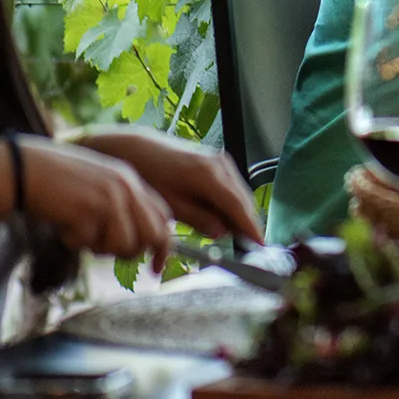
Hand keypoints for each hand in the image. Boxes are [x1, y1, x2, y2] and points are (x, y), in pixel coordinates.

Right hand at [0, 136, 176, 267]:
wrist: (18, 169)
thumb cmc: (53, 181)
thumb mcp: (95, 185)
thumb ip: (119, 207)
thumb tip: (136, 244)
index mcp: (128, 179)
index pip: (162, 217)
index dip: (163, 246)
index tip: (156, 268)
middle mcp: (123, 187)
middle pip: (151, 236)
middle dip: (130, 252)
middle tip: (101, 249)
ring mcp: (106, 198)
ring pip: (122, 246)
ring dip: (97, 247)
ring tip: (76, 229)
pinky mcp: (86, 210)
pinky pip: (88, 244)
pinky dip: (72, 241)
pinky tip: (60, 222)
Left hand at [74, 127, 261, 243]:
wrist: (138, 150)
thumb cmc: (150, 177)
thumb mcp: (171, 205)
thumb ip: (200, 219)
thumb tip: (223, 233)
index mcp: (209, 175)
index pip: (238, 206)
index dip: (251, 227)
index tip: (260, 245)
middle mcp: (220, 165)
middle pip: (243, 200)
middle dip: (245, 223)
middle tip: (244, 247)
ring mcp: (220, 161)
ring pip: (239, 194)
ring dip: (237, 214)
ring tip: (231, 234)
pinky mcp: (216, 161)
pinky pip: (231, 187)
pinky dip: (230, 203)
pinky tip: (221, 216)